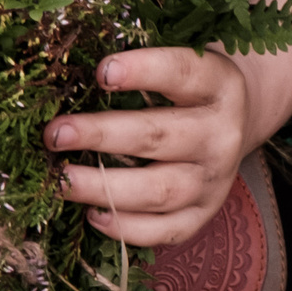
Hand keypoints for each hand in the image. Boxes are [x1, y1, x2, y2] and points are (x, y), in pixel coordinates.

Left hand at [43, 45, 291, 246]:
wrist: (236, 123)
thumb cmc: (189, 85)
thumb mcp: (182, 59)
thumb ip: (139, 63)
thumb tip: (70, 69)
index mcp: (219, 84)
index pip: (181, 73)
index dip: (142, 71)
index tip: (100, 72)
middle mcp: (222, 134)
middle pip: (159, 137)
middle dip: (101, 135)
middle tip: (55, 133)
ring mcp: (214, 181)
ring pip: (158, 191)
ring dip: (104, 186)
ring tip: (61, 178)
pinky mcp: (203, 215)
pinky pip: (164, 231)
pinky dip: (126, 227)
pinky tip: (92, 214)